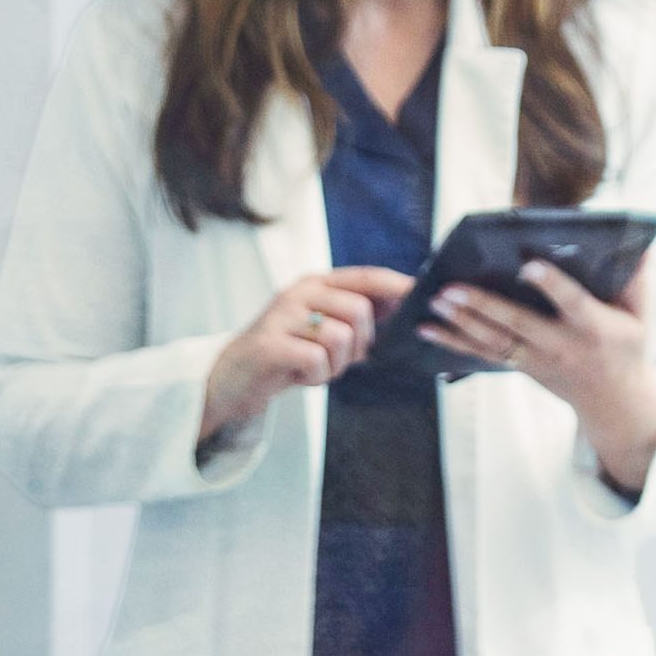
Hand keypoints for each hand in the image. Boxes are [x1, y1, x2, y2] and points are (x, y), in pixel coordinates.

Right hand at [199, 266, 414, 448]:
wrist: (235, 379)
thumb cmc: (287, 355)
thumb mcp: (324, 332)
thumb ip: (357, 320)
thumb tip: (405, 315)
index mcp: (316, 285)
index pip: (366, 276)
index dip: (397, 286)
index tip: (420, 297)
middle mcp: (299, 293)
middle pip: (359, 309)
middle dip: (361, 345)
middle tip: (341, 361)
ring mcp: (282, 316)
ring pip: (341, 337)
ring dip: (336, 365)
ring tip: (316, 369)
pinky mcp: (270, 344)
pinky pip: (317, 360)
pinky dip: (317, 377)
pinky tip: (300, 376)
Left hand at [423, 256, 655, 491]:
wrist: (613, 402)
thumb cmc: (626, 348)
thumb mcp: (639, 316)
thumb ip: (635, 280)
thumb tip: (639, 243)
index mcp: (593, 327)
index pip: (572, 303)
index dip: (551, 285)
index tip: (529, 266)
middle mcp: (560, 345)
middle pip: (517, 325)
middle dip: (483, 306)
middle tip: (452, 287)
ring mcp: (536, 360)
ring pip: (494, 342)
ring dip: (461, 323)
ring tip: (435, 301)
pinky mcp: (520, 367)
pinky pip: (482, 355)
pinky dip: (453, 342)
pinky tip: (427, 328)